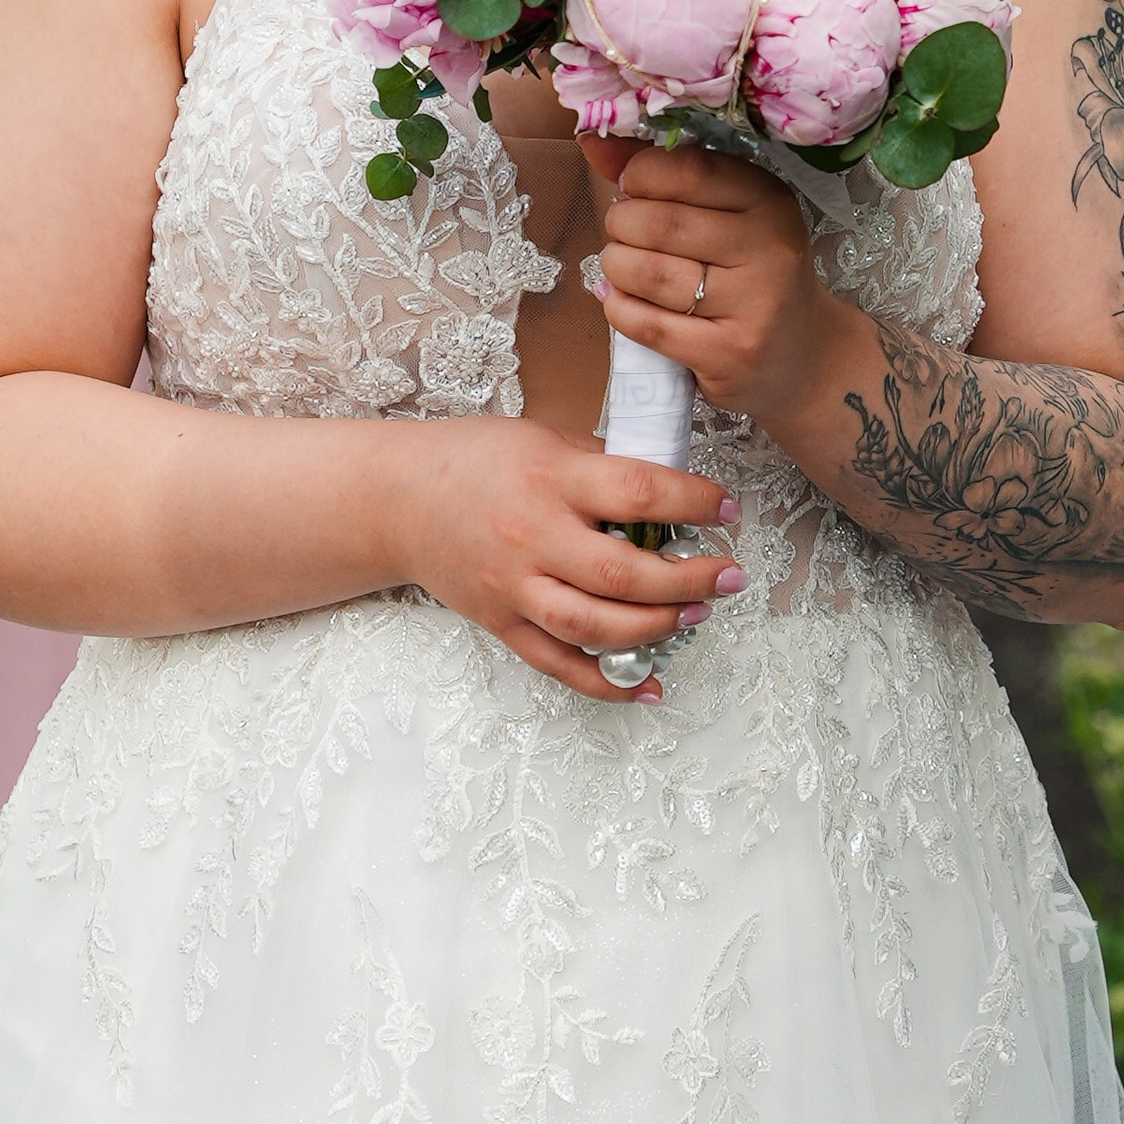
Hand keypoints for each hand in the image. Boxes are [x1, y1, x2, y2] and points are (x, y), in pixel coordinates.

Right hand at [390, 417, 744, 704]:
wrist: (394, 500)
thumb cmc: (474, 460)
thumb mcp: (544, 438)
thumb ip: (603, 463)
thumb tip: (670, 490)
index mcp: (550, 477)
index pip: (637, 493)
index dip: (694, 502)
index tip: (727, 508)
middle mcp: (532, 536)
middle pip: (622, 573)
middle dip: (689, 579)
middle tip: (729, 576)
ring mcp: (515, 587)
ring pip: (594, 625)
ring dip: (657, 628)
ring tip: (697, 614)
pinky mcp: (502, 623)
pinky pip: (558, 664)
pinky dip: (607, 684)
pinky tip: (649, 686)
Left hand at [584, 136, 839, 430]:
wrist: (800, 358)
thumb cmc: (750, 275)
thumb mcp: (728, 216)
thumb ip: (666, 175)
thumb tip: (593, 143)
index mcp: (770, 201)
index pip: (689, 169)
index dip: (642, 173)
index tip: (632, 187)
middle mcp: (769, 249)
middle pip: (662, 223)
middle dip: (622, 223)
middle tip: (623, 232)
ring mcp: (753, 306)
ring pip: (650, 274)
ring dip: (616, 267)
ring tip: (622, 266)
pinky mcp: (729, 354)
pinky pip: (648, 325)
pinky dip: (620, 309)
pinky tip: (625, 302)